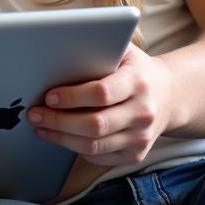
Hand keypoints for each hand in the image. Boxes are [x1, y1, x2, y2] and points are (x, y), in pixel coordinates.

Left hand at [26, 44, 173, 164]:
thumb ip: (97, 48)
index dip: (72, 97)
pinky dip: (76, 150)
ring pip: (95, 145)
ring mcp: (142, 137)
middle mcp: (143, 112)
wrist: (170, 95)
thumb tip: (58, 45)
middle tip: (34, 115)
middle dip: (59, 121)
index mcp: (138, 82)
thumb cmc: (135, 70)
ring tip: (40, 128)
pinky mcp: (136, 154)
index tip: (49, 97)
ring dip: (61, 138)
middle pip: (95, 124)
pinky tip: (60, 138)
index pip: (102, 93)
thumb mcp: (123, 51)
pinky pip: (101, 158)